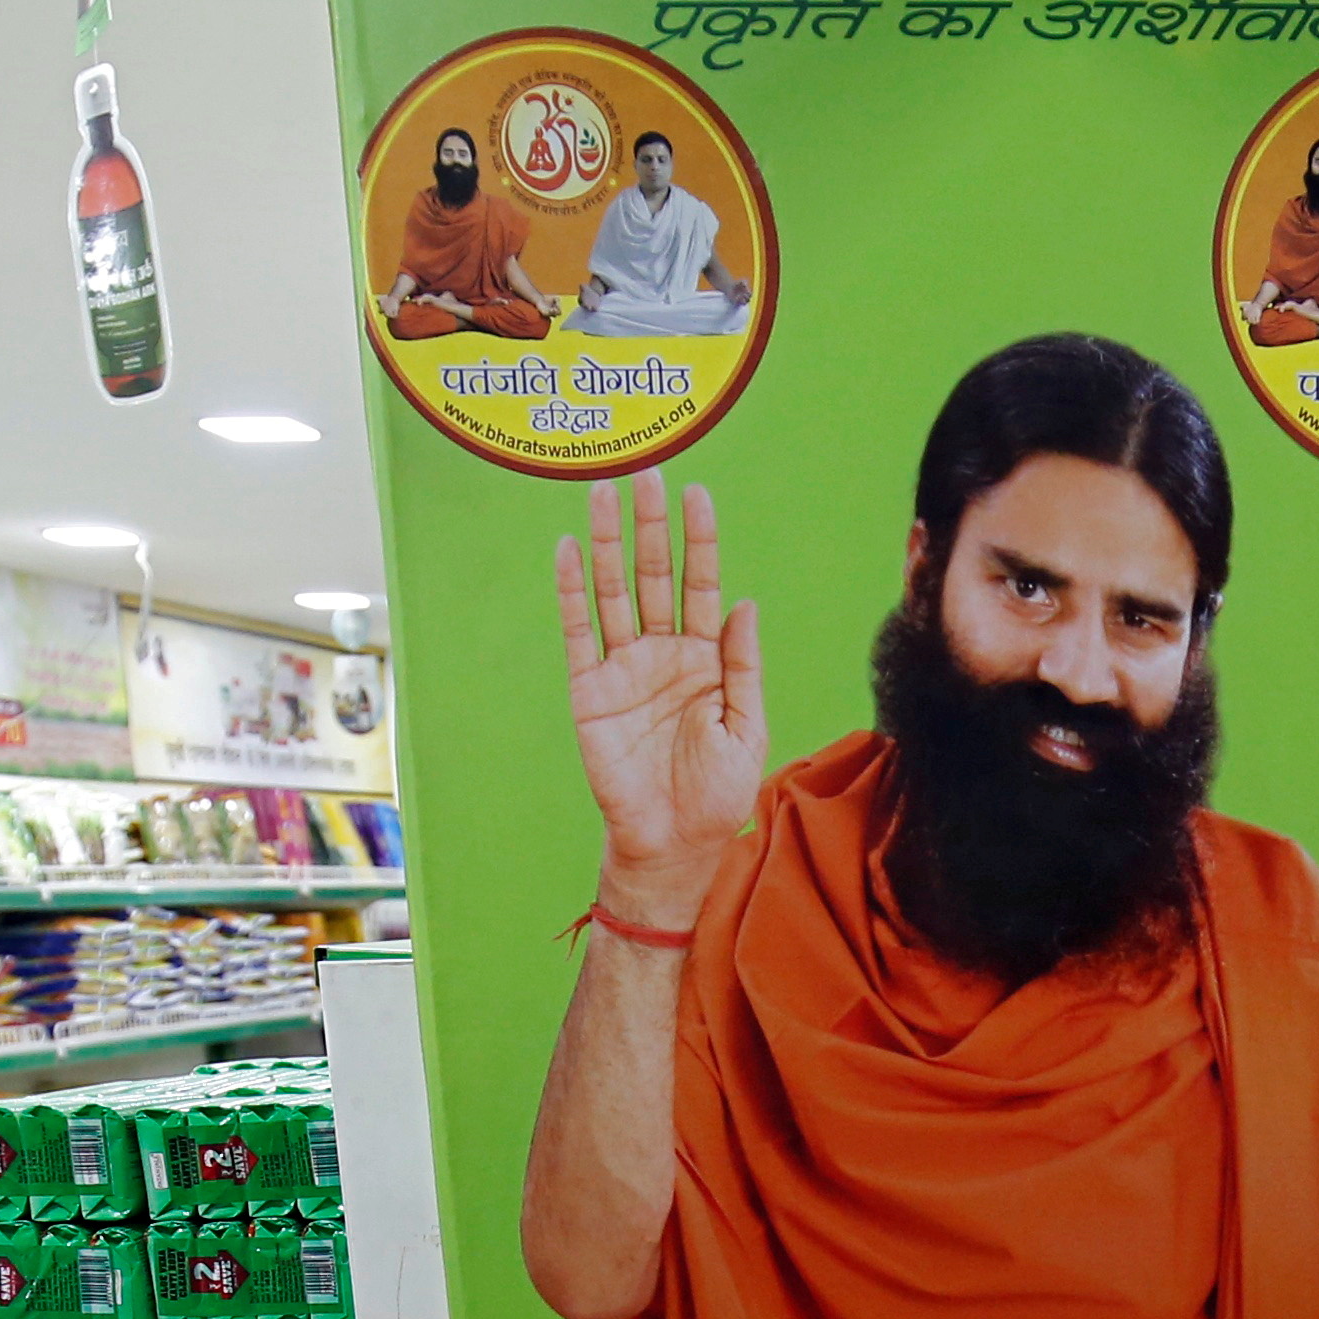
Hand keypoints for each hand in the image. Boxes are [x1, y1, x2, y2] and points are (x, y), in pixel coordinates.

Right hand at [553, 469, 766, 919]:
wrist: (673, 843)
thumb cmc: (717, 794)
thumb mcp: (747, 730)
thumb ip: (744, 667)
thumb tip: (746, 603)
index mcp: (707, 659)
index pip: (702, 585)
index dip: (699, 541)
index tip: (697, 495)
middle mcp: (664, 653)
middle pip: (655, 576)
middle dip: (652, 526)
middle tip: (648, 475)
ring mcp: (625, 668)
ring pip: (615, 593)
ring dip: (609, 544)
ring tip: (605, 493)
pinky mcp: (591, 690)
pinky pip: (580, 632)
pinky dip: (573, 592)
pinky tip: (570, 551)